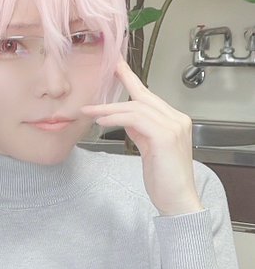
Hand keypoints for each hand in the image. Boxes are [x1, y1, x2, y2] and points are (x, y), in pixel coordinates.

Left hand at [82, 58, 202, 215]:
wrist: (178, 201)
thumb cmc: (165, 181)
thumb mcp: (150, 150)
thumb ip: (141, 131)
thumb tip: (124, 118)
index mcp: (175, 121)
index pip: (151, 96)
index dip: (133, 80)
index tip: (118, 67)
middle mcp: (177, 120)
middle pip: (143, 97)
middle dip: (122, 84)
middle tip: (104, 72)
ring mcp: (173, 127)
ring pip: (136, 107)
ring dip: (110, 108)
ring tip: (90, 111)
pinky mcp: (165, 136)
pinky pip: (135, 119)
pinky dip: (116, 118)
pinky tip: (102, 121)